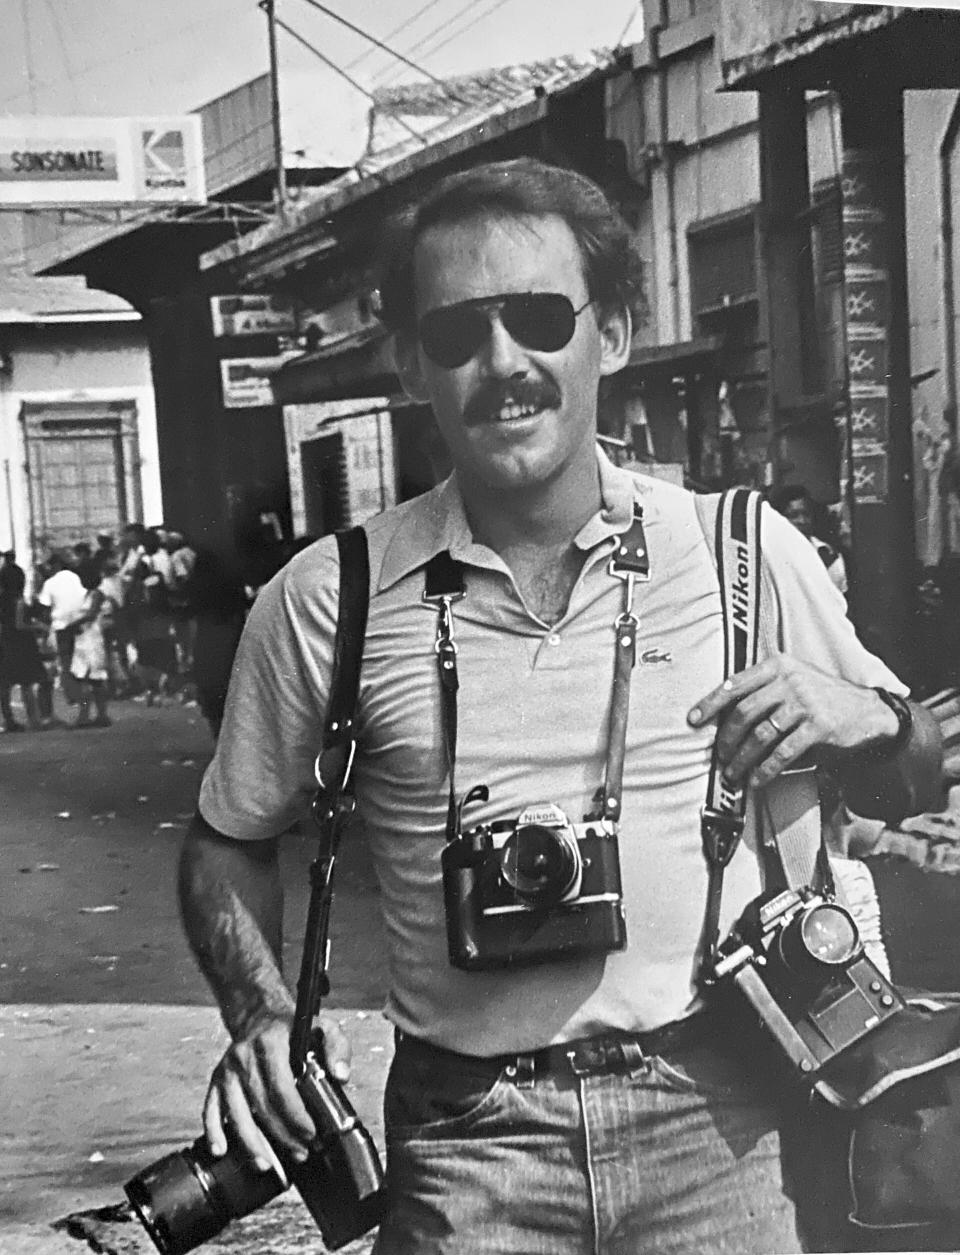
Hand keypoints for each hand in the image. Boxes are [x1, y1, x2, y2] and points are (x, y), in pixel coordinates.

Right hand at [203, 1013, 351, 1172]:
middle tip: (300, 1152)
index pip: (282, 1088)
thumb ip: (337, 1048)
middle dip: (282, 1136)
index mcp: (271, 1043)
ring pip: (237, 1115)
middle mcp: (245, 1056)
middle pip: (262, 1107)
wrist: (260, 1015)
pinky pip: (211, 1109)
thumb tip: (341, 1075)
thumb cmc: (291, 1027)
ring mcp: (228, 1070)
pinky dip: (213, 1132)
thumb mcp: (322, 1027)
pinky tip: (221, 1150)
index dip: (297, 1116)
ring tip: (267, 1163)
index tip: (310, 1133)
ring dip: (252, 1144)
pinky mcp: (217, 1080)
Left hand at [687, 653, 897, 788]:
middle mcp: (789, 680)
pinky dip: (765, 769)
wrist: (866, 711)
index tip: (693, 720)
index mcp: (777, 666)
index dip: (710, 703)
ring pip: (760, 734)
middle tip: (719, 756)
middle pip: (744, 711)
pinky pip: (783, 751)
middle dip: (726, 738)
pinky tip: (757, 779)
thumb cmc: (820, 698)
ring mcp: (805, 702)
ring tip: (733, 773)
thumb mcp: (792, 681)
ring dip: (742, 758)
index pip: (734, 683)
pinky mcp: (819, 725)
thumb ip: (762, 690)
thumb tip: (722, 716)